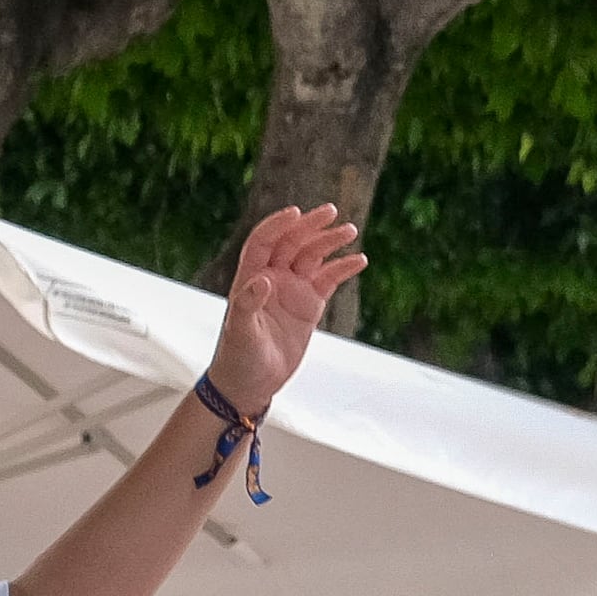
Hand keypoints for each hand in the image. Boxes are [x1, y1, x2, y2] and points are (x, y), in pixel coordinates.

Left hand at [203, 204, 367, 411]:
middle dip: (311, 226)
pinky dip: (343, 269)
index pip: (263, 241)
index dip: (278, 224)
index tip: (296, 212)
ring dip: (330, 242)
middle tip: (332, 212)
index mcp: (250, 277)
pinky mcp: (309, 305)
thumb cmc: (237, 356)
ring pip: (313, 257)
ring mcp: (292, 290)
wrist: (250, 383)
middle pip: (292, 242)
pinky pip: (328, 280)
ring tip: (350, 231)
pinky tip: (359, 260)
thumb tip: (264, 281)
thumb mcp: (240, 331)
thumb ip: (248, 303)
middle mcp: (272, 277)